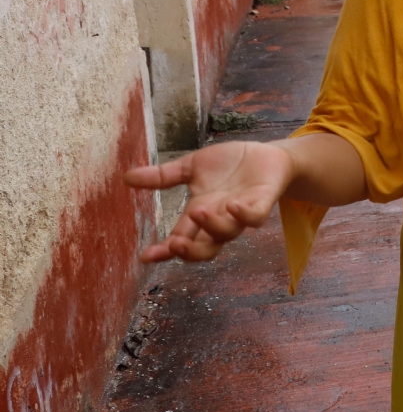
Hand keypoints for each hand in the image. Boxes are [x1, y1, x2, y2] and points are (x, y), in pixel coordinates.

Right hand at [124, 141, 296, 263]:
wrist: (267, 155)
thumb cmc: (230, 164)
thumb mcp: (192, 167)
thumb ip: (163, 176)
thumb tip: (126, 178)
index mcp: (200, 212)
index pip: (180, 238)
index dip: (165, 250)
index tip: (146, 257)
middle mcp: (220, 218)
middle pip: (205, 249)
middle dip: (189, 251)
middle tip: (175, 244)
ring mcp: (241, 213)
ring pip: (228, 234)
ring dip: (212, 227)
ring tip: (199, 210)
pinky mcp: (263, 202)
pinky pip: (256, 217)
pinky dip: (245, 215)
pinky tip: (233, 206)